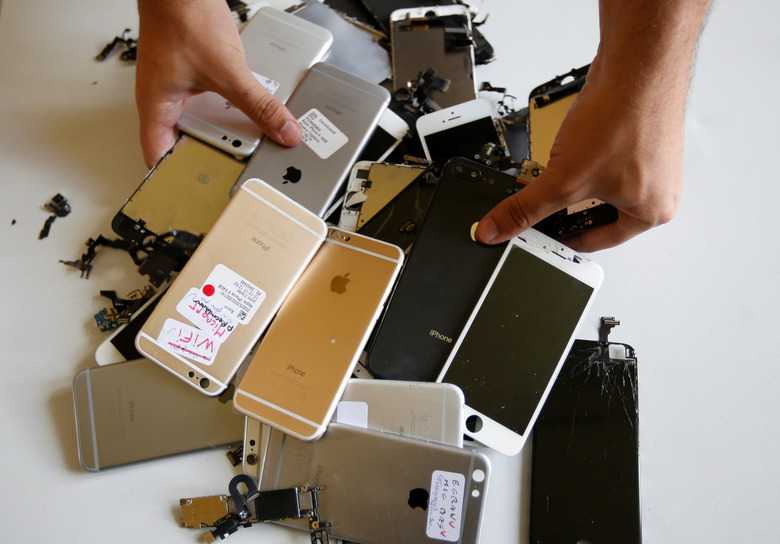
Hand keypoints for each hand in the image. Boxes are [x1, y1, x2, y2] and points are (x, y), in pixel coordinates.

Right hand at [135, 0, 300, 166]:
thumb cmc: (182, 17)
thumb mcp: (228, 72)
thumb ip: (258, 105)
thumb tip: (283, 131)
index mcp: (157, 107)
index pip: (159, 159)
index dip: (176, 180)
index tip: (199, 193)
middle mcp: (163, 101)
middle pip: (184, 144)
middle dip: (209, 157)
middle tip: (233, 170)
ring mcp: (175, 88)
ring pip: (199, 123)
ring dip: (220, 132)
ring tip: (243, 144)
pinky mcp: (190, 75)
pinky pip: (208, 102)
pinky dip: (226, 109)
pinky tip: (243, 111)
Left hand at [475, 0, 708, 251]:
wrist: (637, 63)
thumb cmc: (623, 118)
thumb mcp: (562, 178)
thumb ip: (524, 208)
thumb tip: (496, 229)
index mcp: (652, 213)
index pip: (594, 242)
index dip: (559, 239)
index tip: (537, 236)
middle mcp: (660, 189)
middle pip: (596, 213)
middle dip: (565, 207)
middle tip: (541, 203)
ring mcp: (653, 161)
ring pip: (599, 184)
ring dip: (573, 180)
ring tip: (557, 169)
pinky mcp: (641, 137)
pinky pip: (605, 159)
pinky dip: (584, 157)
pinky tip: (571, 145)